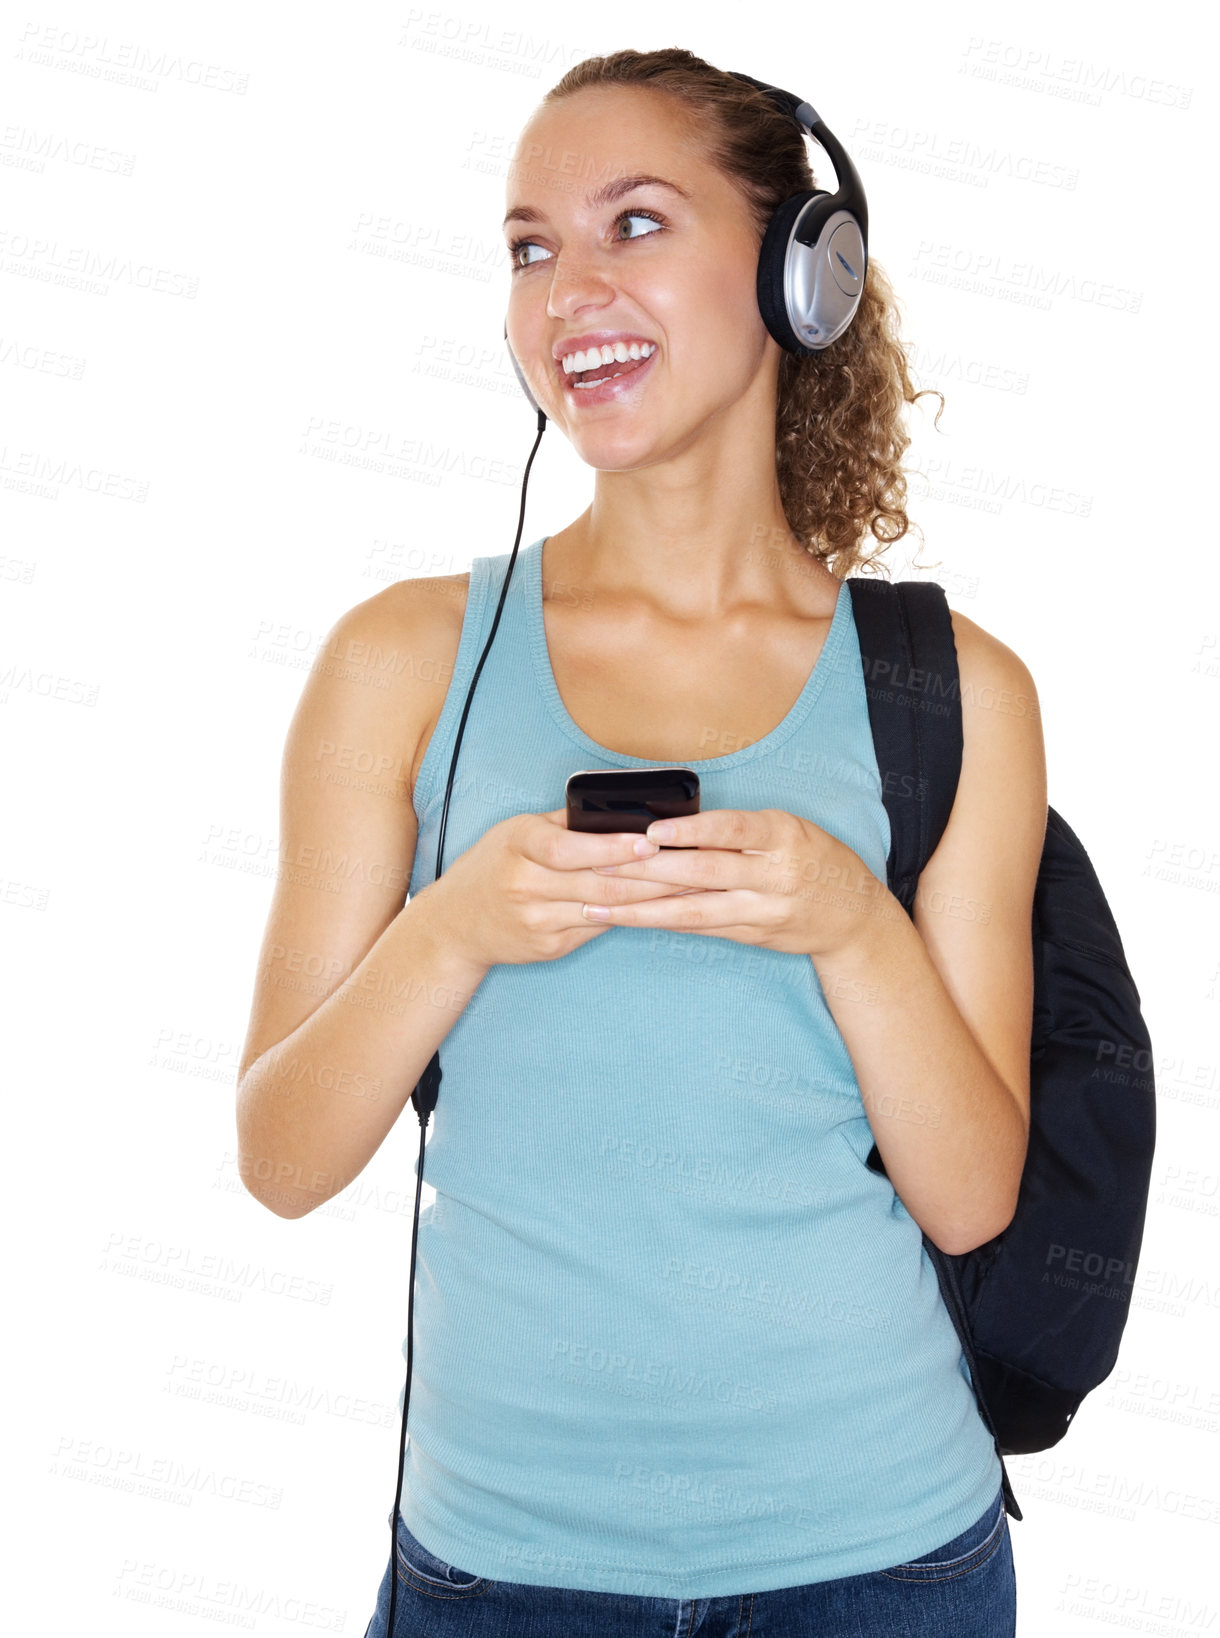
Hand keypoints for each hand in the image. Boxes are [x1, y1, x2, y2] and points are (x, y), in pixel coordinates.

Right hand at [417, 807, 705, 970]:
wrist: (455, 924)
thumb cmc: (494, 865)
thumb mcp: (517, 832)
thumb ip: (564, 822)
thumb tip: (623, 809)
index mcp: (517, 845)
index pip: (568, 847)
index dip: (611, 846)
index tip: (651, 841)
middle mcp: (523, 884)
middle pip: (595, 881)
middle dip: (650, 875)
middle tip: (690, 865)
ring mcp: (536, 920)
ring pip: (604, 908)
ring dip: (650, 899)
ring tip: (687, 887)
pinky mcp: (548, 946)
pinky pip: (597, 928)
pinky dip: (630, 917)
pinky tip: (658, 909)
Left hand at [583, 807, 894, 958]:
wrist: (854, 917)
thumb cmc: (812, 857)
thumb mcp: (788, 829)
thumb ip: (739, 830)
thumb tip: (671, 824)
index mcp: (783, 836)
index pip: (731, 831)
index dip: (689, 832)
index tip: (650, 832)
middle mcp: (774, 876)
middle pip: (703, 874)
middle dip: (648, 871)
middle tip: (601, 867)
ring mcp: (762, 911)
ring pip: (693, 910)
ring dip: (641, 908)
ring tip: (599, 902)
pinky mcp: (751, 935)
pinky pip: (699, 928)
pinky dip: (660, 923)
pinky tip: (628, 919)